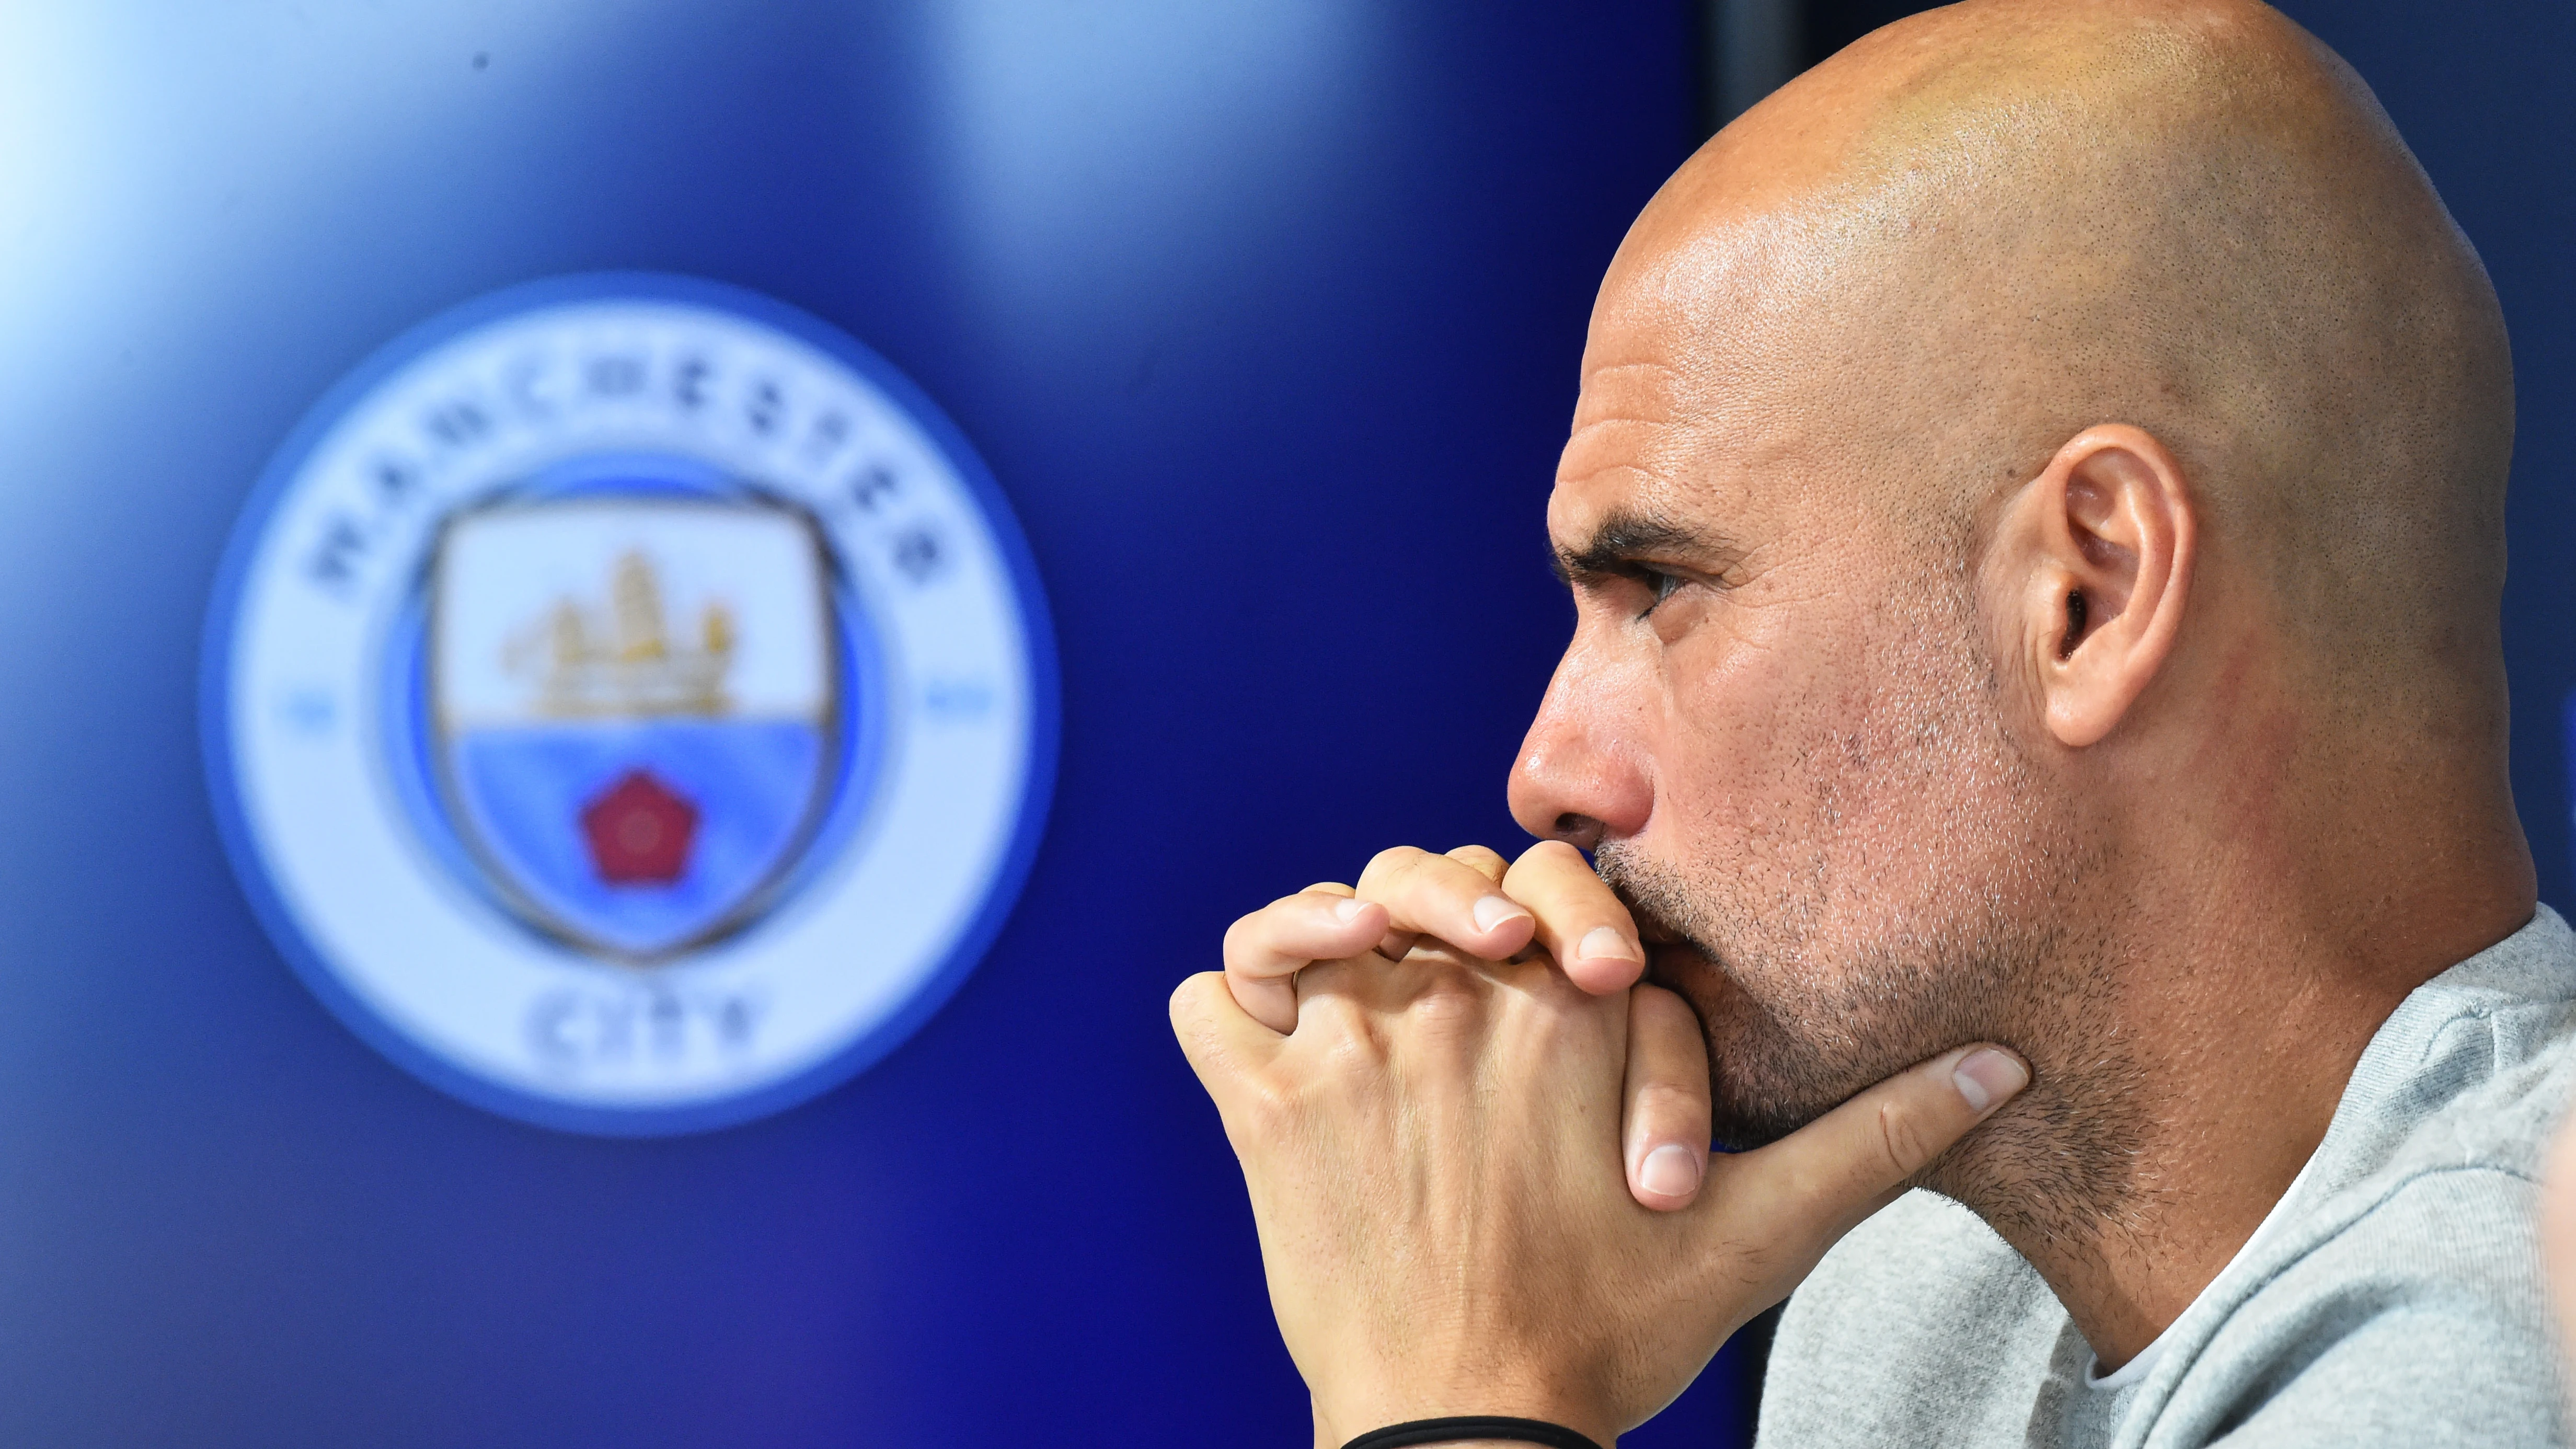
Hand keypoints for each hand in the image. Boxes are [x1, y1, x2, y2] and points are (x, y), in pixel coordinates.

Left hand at [1178, 843, 2027, 1443]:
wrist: (1473, 1428)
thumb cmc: (1612, 1332)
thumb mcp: (1762, 1232)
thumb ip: (1876, 1135)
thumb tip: (2003, 1069)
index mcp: (1574, 1006)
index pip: (1548, 891)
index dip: (1555, 926)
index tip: (1564, 988)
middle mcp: (1459, 1001)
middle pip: (1435, 883)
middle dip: (1448, 914)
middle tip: (1462, 979)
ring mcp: (1352, 1048)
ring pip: (1325, 916)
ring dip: (1335, 932)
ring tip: (1363, 972)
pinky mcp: (1263, 1107)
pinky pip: (1209, 996)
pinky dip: (1228, 1001)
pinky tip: (1264, 1030)